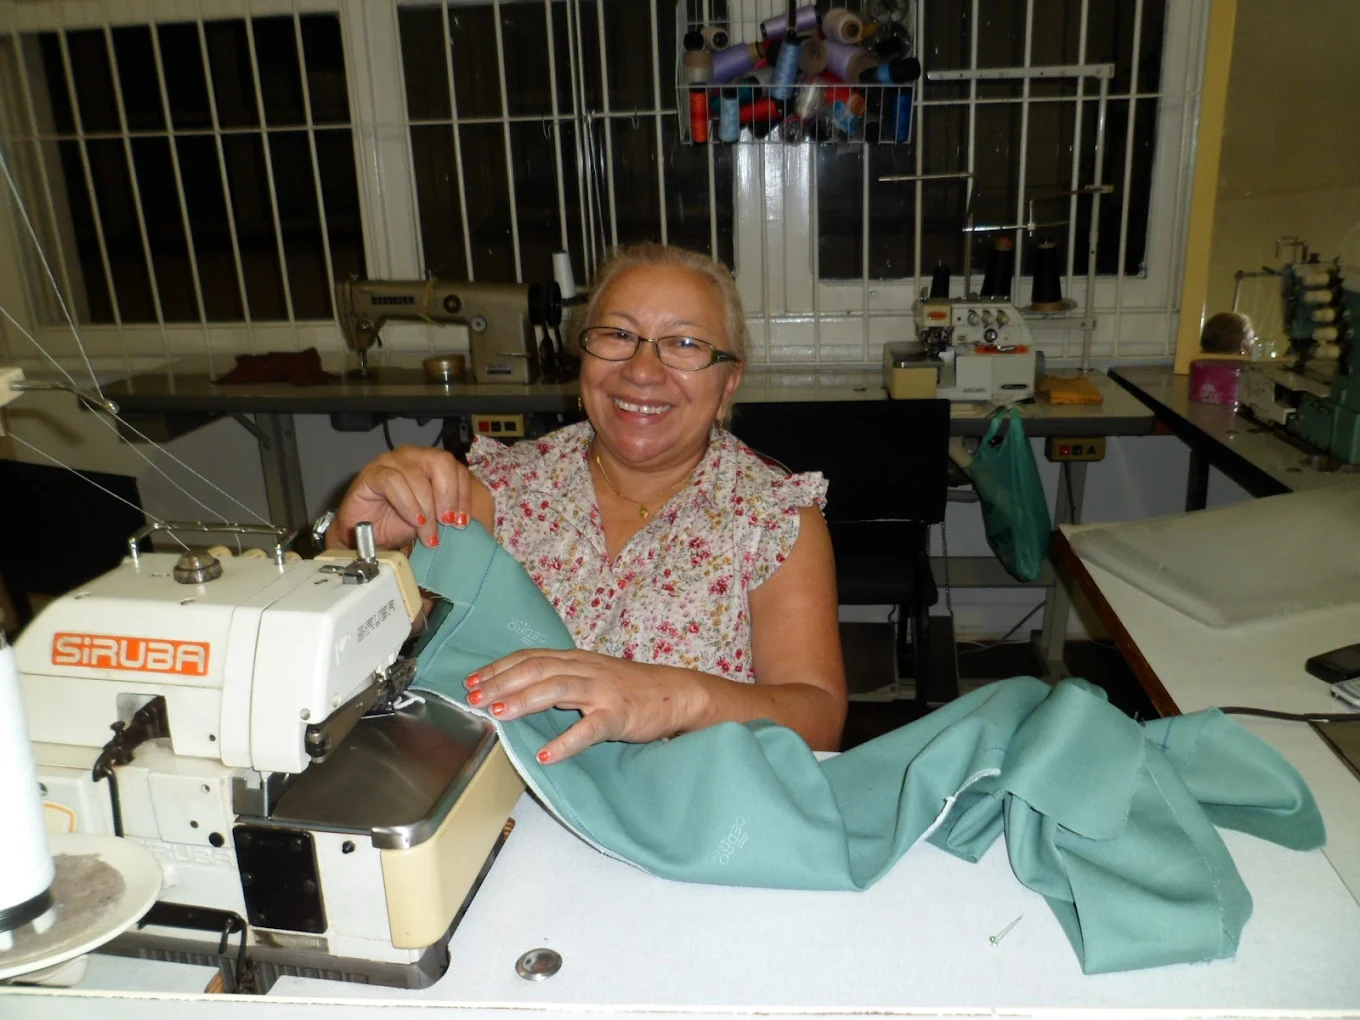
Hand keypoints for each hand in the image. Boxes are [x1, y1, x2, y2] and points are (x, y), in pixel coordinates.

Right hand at [329, 445, 477, 550]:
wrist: (367, 535)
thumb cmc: (400, 523)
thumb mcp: (433, 519)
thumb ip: (448, 513)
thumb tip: (466, 520)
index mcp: (430, 463)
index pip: (456, 467)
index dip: (463, 494)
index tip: (462, 522)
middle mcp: (412, 456)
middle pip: (441, 461)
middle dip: (448, 495)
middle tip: (448, 522)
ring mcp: (390, 461)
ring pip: (417, 475)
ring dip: (427, 508)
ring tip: (428, 533)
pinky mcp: (371, 473)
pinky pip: (393, 482)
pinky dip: (408, 503)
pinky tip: (414, 521)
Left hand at [464, 650, 703, 763]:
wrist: (675, 693)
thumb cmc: (628, 688)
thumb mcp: (591, 675)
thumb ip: (560, 678)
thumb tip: (517, 690)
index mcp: (575, 660)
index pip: (530, 657)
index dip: (499, 667)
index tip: (472, 681)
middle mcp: (585, 669)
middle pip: (537, 669)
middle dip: (502, 682)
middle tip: (473, 697)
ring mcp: (602, 691)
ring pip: (558, 689)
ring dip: (524, 701)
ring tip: (499, 714)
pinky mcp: (618, 715)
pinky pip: (590, 728)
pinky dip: (565, 741)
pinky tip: (545, 755)